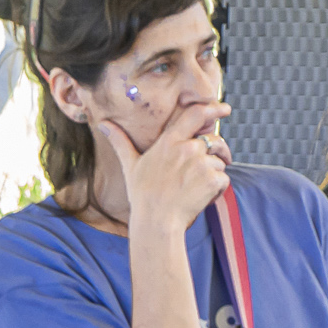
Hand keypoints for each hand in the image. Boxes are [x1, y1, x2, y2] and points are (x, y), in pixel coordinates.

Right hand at [97, 102, 232, 239]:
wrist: (157, 219)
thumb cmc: (142, 193)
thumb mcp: (130, 164)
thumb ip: (121, 141)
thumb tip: (102, 124)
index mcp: (169, 141)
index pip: (195, 115)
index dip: (212, 108)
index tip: (225, 108)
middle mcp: (188, 148)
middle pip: (214, 141)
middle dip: (217, 151)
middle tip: (206, 167)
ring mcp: (202, 164)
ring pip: (220, 162)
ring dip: (214, 173)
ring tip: (193, 187)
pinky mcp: (213, 179)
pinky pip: (224, 179)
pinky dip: (217, 188)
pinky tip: (201, 196)